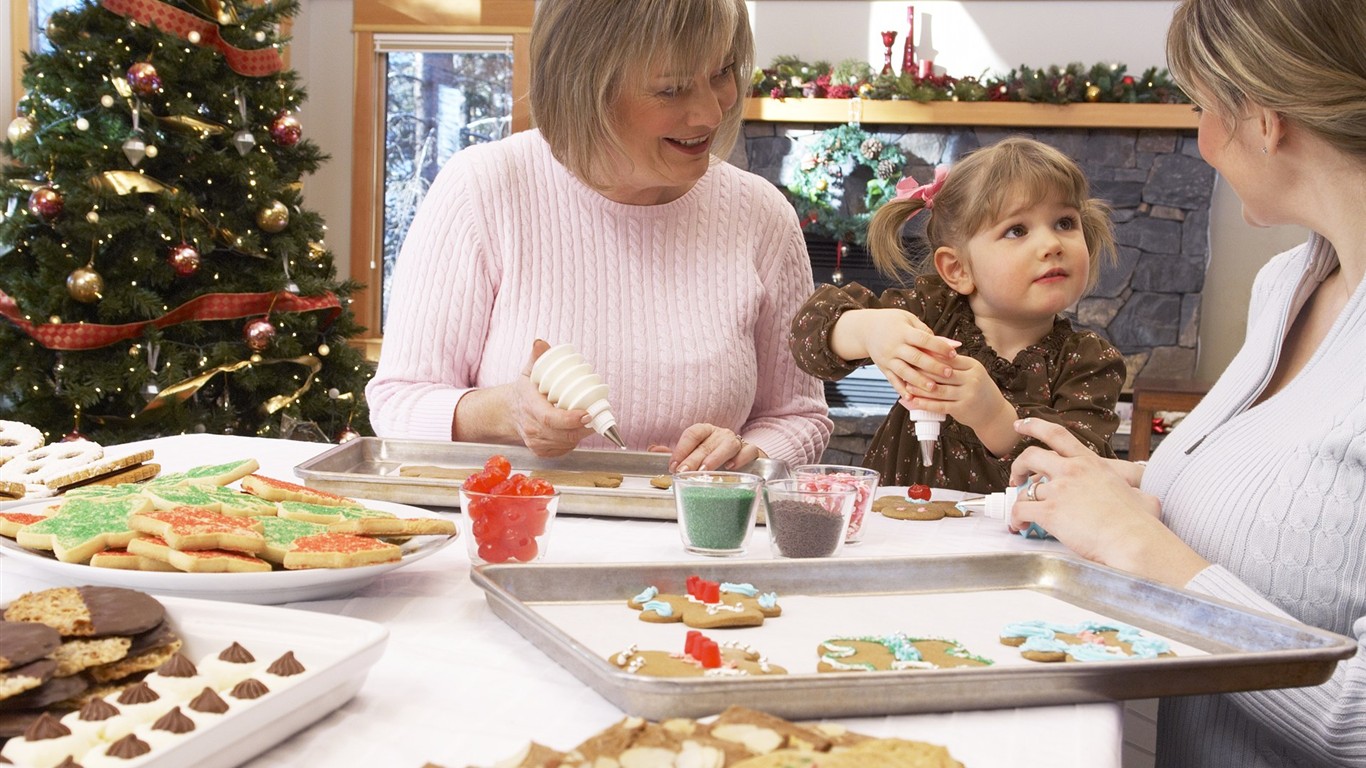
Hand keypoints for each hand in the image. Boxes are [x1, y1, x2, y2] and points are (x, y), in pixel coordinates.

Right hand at [509, 339, 592, 456]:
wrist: (508, 412)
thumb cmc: (524, 392)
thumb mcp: (528, 372)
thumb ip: (536, 357)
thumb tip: (541, 343)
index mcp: (529, 407)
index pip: (551, 418)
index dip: (571, 419)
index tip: (587, 413)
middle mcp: (531, 428)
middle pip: (563, 434)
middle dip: (584, 427)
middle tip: (597, 416)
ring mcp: (535, 442)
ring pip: (565, 443)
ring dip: (581, 434)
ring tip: (591, 421)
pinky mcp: (541, 451)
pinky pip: (563, 450)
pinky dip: (573, 442)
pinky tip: (578, 431)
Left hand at [661, 424, 764, 471]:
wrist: (744, 459)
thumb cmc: (716, 456)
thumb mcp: (695, 454)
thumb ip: (677, 453)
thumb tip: (653, 449)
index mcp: (705, 432)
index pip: (692, 433)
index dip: (682, 448)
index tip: (673, 464)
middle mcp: (720, 434)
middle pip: (706, 443)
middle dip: (693, 458)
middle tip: (683, 471)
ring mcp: (737, 441)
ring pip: (728, 444)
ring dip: (715, 458)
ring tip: (705, 470)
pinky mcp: (752, 451)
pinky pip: (748, 451)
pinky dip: (740, 458)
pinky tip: (731, 467)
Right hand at [832, 309, 959, 399]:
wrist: (866, 329)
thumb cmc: (892, 322)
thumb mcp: (908, 320)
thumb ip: (927, 332)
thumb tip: (952, 344)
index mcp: (903, 332)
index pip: (923, 339)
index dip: (939, 347)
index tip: (953, 353)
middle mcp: (894, 346)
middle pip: (915, 357)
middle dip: (933, 366)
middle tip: (949, 373)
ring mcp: (888, 359)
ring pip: (904, 372)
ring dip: (919, 381)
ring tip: (933, 388)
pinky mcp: (883, 368)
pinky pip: (892, 380)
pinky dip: (901, 389)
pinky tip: (911, 398)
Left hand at [901, 353, 1004, 423]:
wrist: (993, 412)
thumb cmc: (977, 389)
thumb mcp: (971, 372)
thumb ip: (954, 364)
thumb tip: (929, 351)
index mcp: (973, 365)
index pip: (948, 358)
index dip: (929, 357)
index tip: (914, 355)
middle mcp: (972, 379)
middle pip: (941, 373)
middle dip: (922, 371)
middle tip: (905, 368)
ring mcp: (968, 394)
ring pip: (938, 390)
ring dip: (920, 388)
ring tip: (906, 385)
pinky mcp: (962, 409)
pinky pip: (939, 405)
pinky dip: (924, 403)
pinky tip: (913, 401)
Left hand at [1008, 418, 1206, 585]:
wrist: (1133, 540)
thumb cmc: (1140, 523)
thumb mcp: (1142, 496)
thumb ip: (1136, 492)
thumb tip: (1148, 499)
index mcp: (1091, 463)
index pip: (1057, 435)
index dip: (1034, 426)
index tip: (1020, 425)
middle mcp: (1072, 471)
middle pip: (1030, 456)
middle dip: (1018, 466)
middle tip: (1017, 477)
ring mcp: (1059, 490)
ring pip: (1024, 489)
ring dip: (1018, 500)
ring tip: (1021, 514)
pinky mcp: (1050, 512)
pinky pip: (1020, 511)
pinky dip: (1015, 519)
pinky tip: (1020, 527)